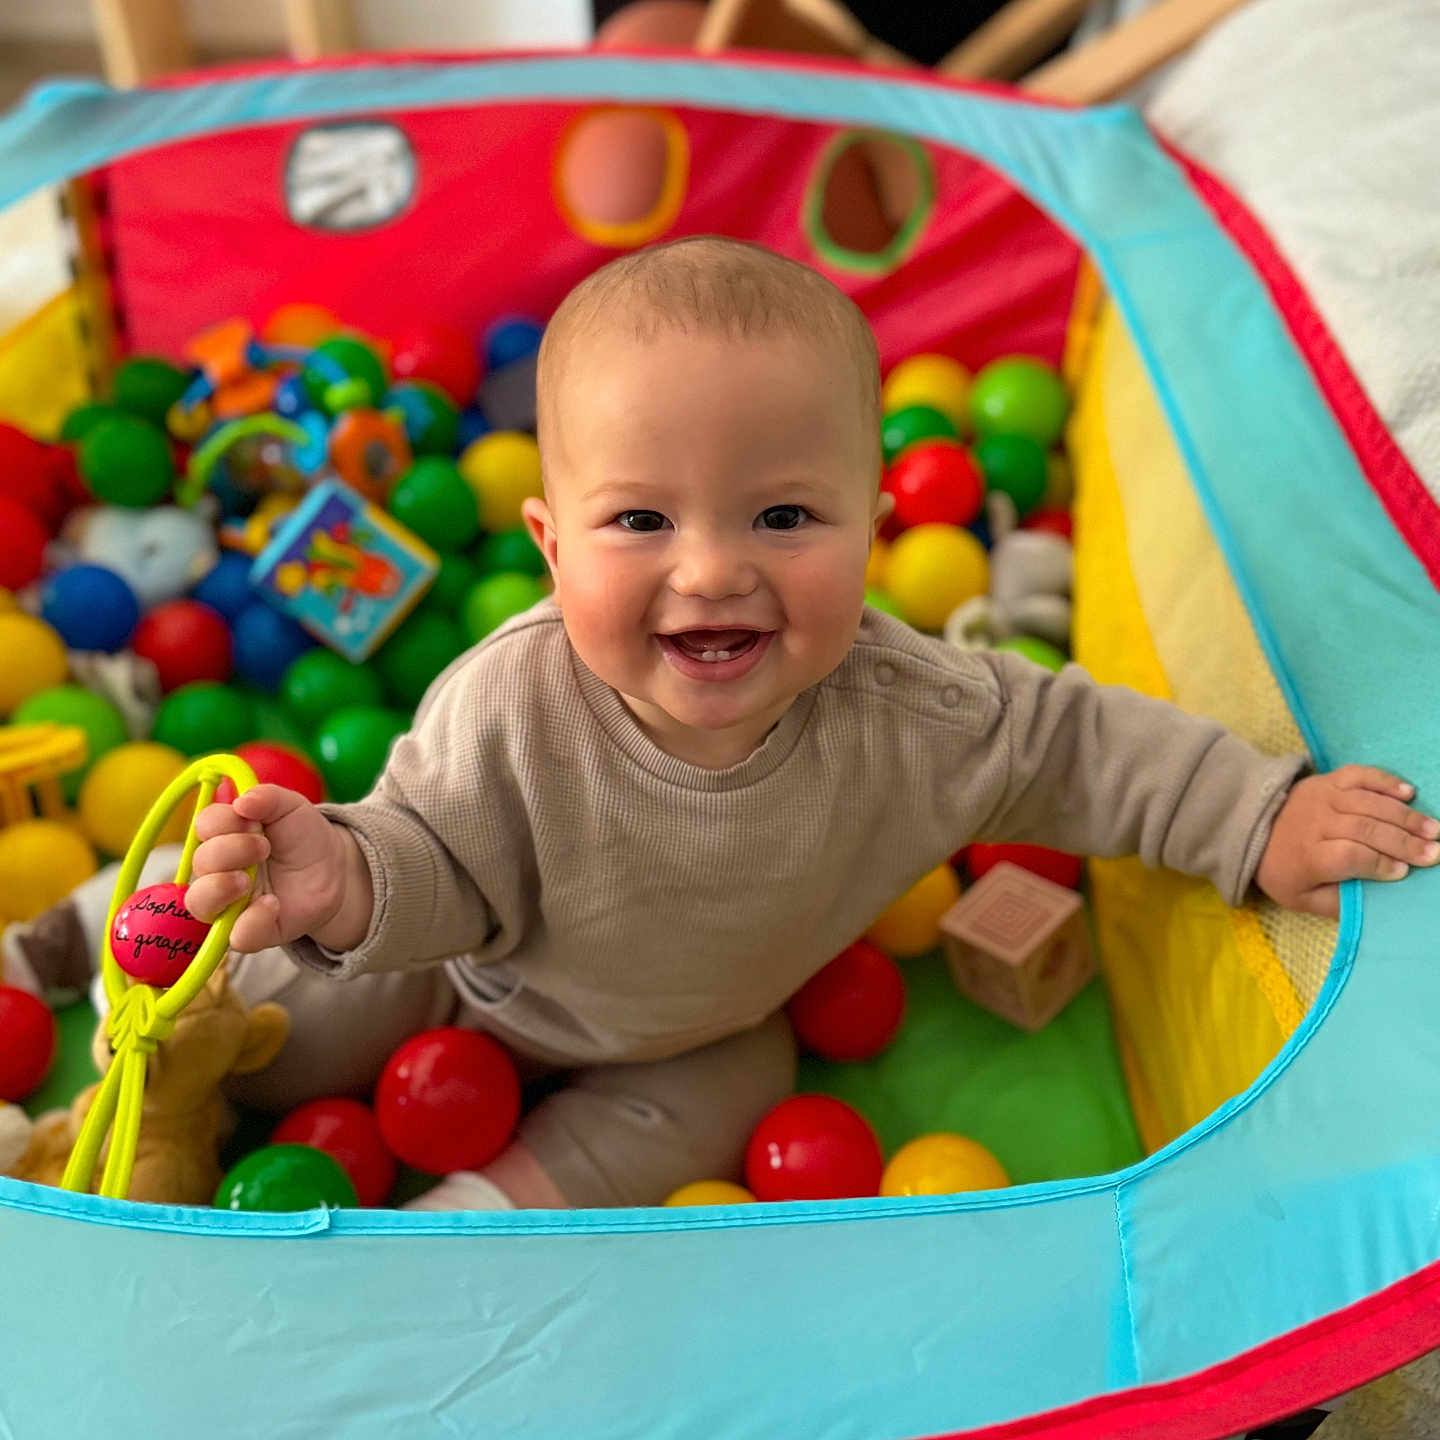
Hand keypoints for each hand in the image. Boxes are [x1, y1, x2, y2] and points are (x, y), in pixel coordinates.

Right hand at [185, 785, 362, 952]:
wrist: (333, 870)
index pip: (204, 826)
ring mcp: (231, 902)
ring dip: (220, 888)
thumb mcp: (292, 807)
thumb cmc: (303, 837)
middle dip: (230, 850)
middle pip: (200, 862)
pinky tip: (273, 904)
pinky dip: (251, 921)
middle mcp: (220, 869)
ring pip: (199, 903)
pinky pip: (235, 937)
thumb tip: (241, 801)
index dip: (223, 821)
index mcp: (225, 835)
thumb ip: (269, 797)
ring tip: (248, 880)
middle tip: (264, 847)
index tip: (253, 819)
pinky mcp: (251, 929)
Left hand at [1255, 766, 1439, 917]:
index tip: (1403, 872)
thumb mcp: (1301, 898)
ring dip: (1405, 816)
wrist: (1252, 827)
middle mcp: (1315, 823)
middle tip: (1435, 853)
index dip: (1379, 864)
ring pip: (1368, 803)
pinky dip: (1385, 782)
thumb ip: (1336, 903)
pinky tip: (1410, 793)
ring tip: (1433, 829)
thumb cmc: (1284, 868)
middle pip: (1365, 829)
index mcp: (1308, 856)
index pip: (1349, 856)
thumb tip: (1374, 906)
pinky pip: (1359, 775)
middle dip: (1404, 843)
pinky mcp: (1326, 780)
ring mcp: (1322, 797)